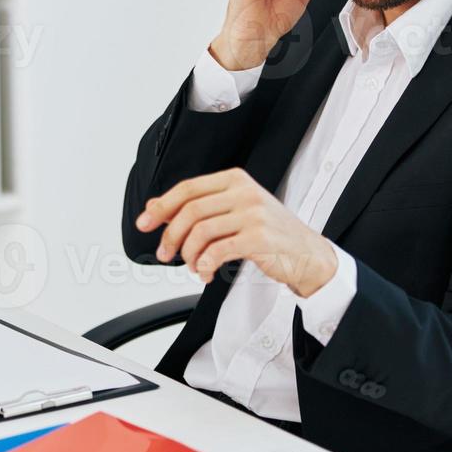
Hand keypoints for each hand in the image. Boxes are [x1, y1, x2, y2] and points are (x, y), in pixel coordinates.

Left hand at [134, 168, 336, 296]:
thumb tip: (154, 206)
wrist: (308, 254)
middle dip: (170, 235)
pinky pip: (218, 250)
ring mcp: (253, 213)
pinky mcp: (259, 237)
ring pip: (201, 231)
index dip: (161, 206)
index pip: (188, 188)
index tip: (143, 224)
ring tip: (192, 267)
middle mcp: (244, 192)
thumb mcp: (235, 211)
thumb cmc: (269, 233)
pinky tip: (205, 272)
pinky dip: (204, 264)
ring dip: (188, 254)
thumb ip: (200, 207)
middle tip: (163, 254)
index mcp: (235, 179)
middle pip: (190, 210)